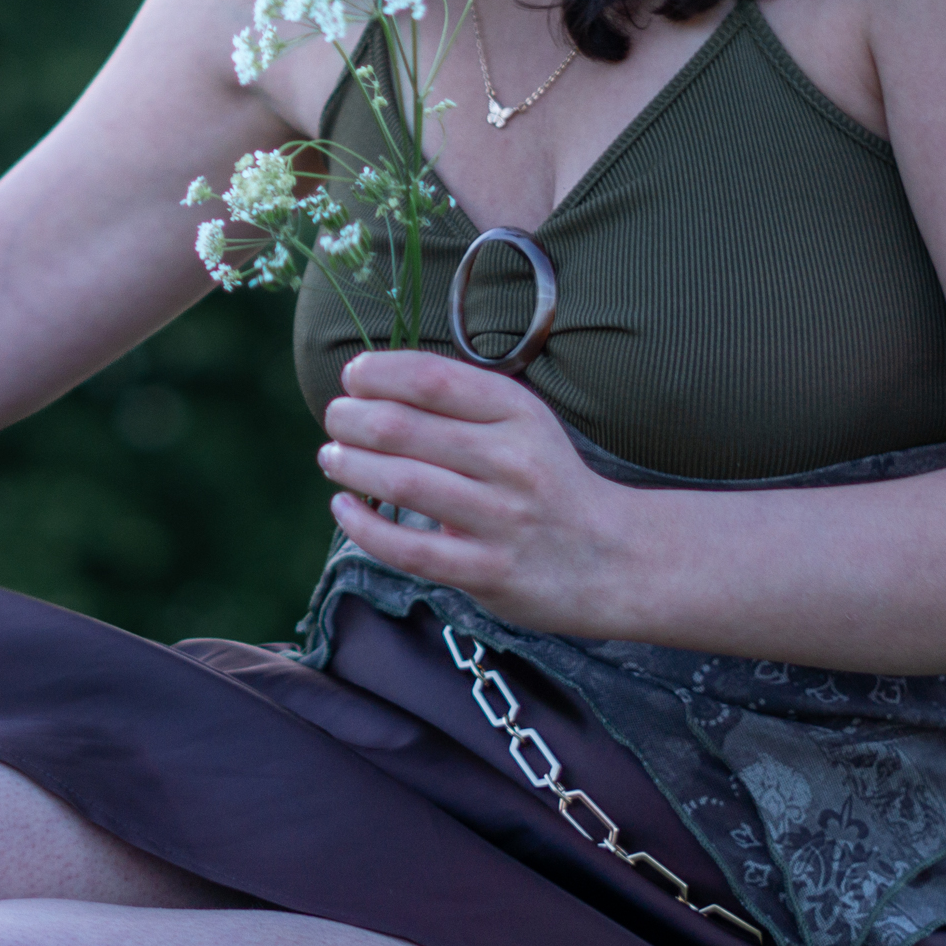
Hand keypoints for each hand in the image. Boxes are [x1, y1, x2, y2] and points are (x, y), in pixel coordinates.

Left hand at [317, 350, 637, 637]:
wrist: (614, 558)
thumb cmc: (547, 480)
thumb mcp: (523, 423)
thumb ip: (460, 403)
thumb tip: (371, 385)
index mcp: (519, 413)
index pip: (433, 378)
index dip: (379, 372)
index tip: (353, 378)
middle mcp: (512, 461)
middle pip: (404, 428)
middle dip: (351, 419)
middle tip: (335, 419)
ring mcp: (501, 519)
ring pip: (401, 483)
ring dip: (350, 465)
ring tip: (332, 457)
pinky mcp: (489, 572)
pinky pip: (409, 548)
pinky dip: (364, 526)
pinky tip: (344, 508)